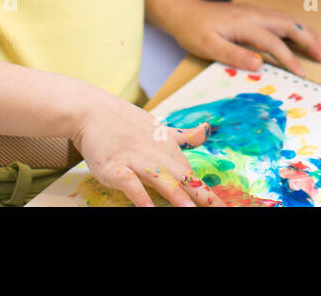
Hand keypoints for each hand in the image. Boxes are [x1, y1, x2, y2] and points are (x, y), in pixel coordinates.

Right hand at [70, 92, 225, 207]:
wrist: (93, 111)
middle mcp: (157, 157)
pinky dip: (140, 196)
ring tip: (190, 210)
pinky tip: (148, 210)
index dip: (209, 195)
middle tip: (219, 210)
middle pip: (184, 181)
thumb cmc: (127, 122)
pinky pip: (130, 184)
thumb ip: (183, 136)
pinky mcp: (115, 168)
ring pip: (162, 181)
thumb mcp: (159, 128)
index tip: (227, 207)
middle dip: (201, 198)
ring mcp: (136, 162)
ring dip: (177, 197)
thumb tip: (206, 129)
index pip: (194, 177)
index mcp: (170, 151)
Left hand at [166, 0, 320, 75]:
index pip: (274, 42)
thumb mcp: (209, 47)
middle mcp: (254, 14)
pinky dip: (295, 25)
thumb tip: (260, 64)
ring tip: (320, 44)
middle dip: (309, 39)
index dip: (290, 58)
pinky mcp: (252, 12)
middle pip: (289, 24)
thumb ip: (235, 55)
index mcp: (246, 24)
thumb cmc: (194, 31)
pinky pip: (280, 17)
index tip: (302, 74)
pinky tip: (299, 32)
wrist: (183, 11)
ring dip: (305, 30)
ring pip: (287, 19)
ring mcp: (254, 11)